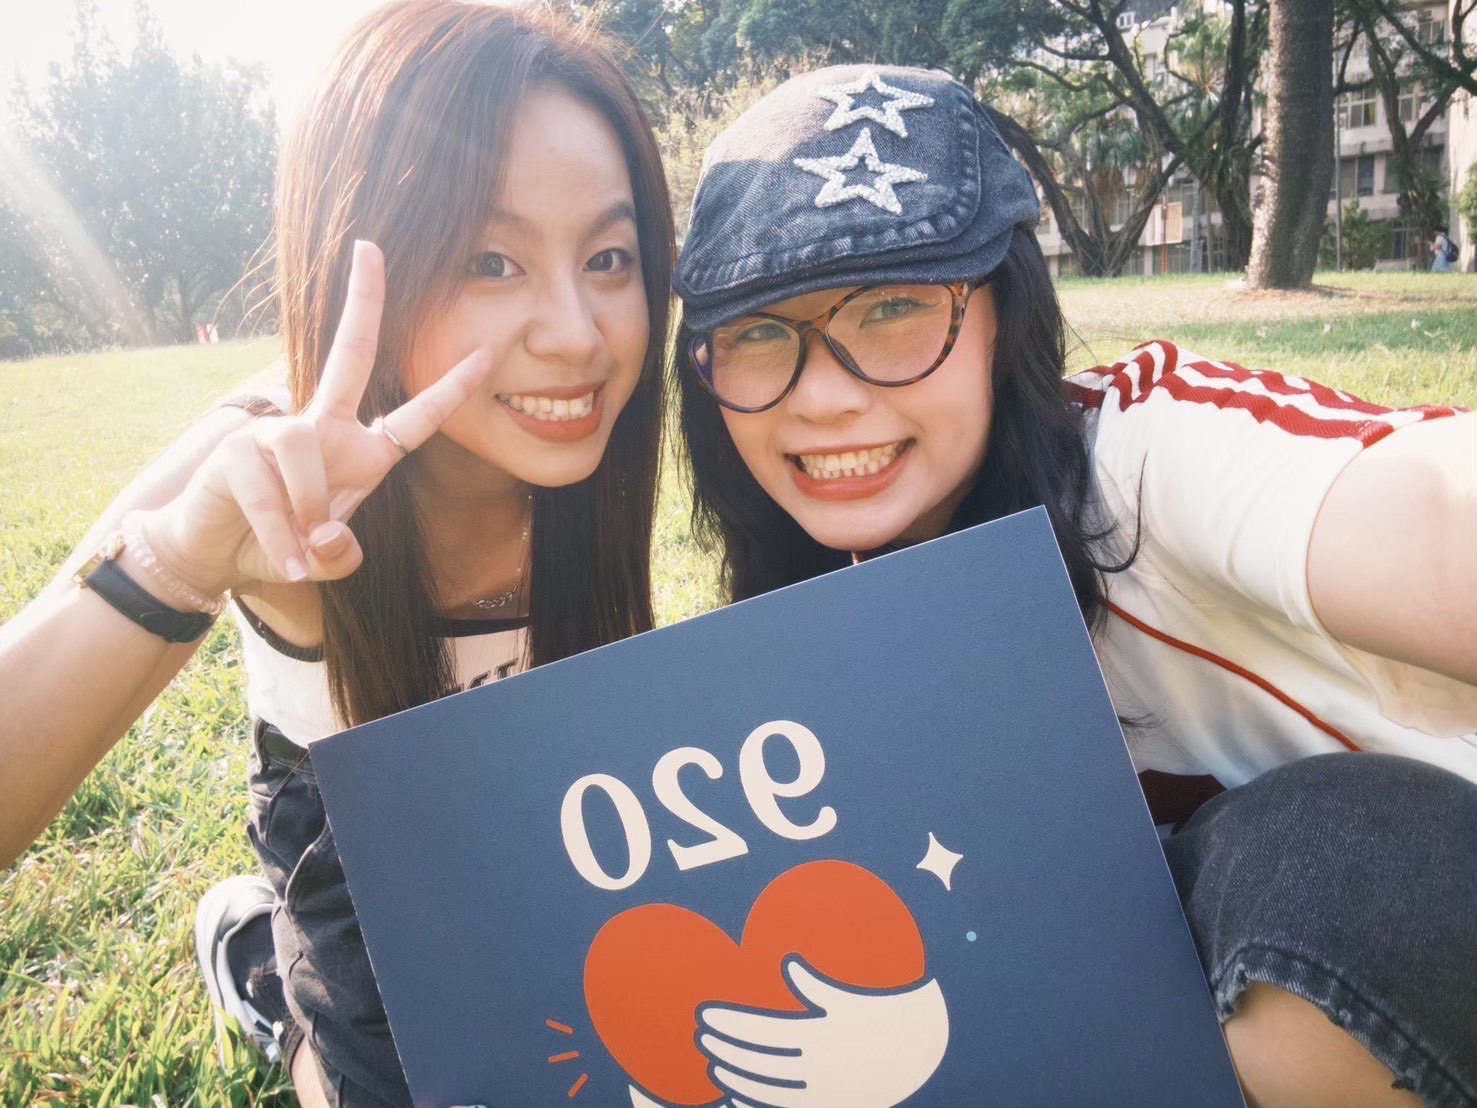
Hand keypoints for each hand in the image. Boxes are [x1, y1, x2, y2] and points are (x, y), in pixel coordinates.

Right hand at [146, 240, 494, 594]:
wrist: (213, 555)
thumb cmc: (278, 545)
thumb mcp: (326, 557)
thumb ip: (342, 555)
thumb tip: (327, 533)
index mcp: (360, 452)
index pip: (415, 418)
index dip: (450, 390)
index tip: (487, 355)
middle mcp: (323, 430)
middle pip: (351, 354)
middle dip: (363, 303)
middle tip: (371, 249)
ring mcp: (277, 433)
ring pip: (305, 449)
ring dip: (307, 508)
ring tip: (300, 550)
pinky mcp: (237, 450)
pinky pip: (270, 489)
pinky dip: (279, 534)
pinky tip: (285, 560)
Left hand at [695, 957, 948, 1107]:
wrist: (919, 1052)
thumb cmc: (882, 1014)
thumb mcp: (849, 997)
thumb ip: (815, 983)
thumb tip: (788, 962)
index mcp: (820, 1035)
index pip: (762, 1031)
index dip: (731, 1024)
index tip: (705, 1016)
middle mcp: (818, 1066)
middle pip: (759, 1061)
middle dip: (726, 1048)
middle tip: (701, 1037)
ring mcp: (823, 1090)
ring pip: (767, 1089)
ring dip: (736, 1077)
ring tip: (714, 1064)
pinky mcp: (828, 1104)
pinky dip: (757, 1104)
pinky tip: (736, 1097)